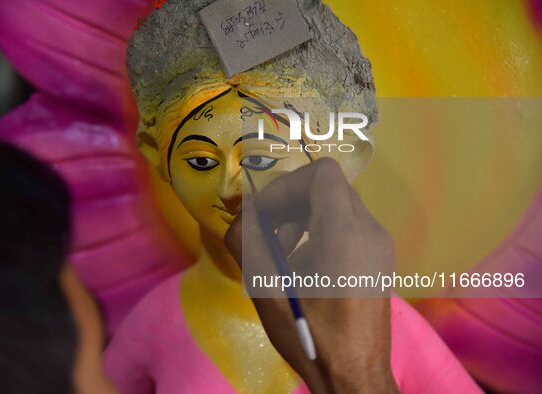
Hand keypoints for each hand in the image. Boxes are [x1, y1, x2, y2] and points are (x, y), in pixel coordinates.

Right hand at [225, 158, 398, 393]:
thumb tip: (244, 212)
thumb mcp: (266, 289)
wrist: (354, 376)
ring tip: (285, 249)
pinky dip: (321, 228)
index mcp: (346, 233)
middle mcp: (371, 230)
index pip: (322, 173)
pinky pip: (348, 222)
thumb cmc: (310, 336)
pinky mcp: (380, 256)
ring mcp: (380, 243)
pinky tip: (305, 262)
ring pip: (337, 202)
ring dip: (304, 215)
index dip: (286, 185)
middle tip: (269, 231)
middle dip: (291, 201)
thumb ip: (246, 241)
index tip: (265, 214)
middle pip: (327, 186)